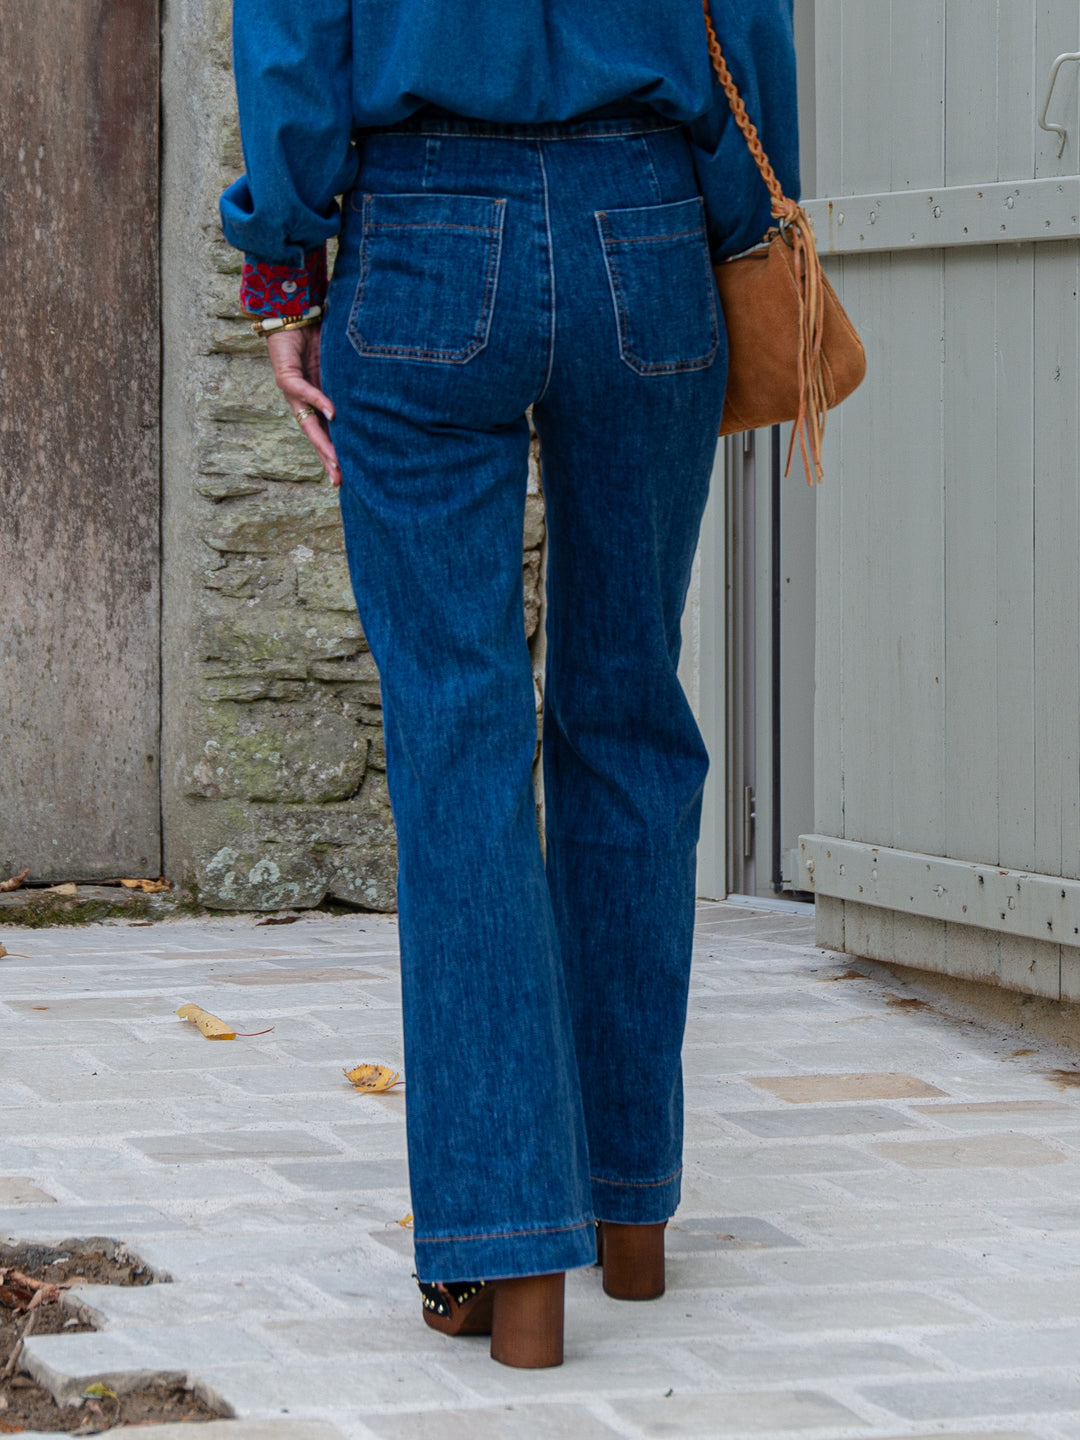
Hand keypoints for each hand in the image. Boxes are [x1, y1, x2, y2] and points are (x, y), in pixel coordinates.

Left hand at [266, 325, 340, 485]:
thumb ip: (351, 384)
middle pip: (316, 436)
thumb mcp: (339, 367)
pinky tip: (332, 414)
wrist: (291, 314)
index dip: (335, 453)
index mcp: (316, 402)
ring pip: (307, 422)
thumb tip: (379, 396)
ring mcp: (293, 391)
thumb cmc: (318, 337)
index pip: (326, 433)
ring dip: (321, 441)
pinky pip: (304, 391)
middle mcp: (303, 402)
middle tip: (339, 479)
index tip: (346, 475)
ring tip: (335, 458)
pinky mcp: (286, 375)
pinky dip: (319, 401)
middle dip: (328, 458)